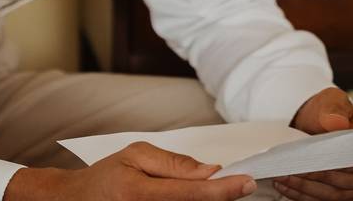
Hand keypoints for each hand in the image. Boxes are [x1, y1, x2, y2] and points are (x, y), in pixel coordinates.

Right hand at [3, 141, 256, 200]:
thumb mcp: (136, 156)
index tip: (247, 181)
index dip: (224, 189)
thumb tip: (210, 170)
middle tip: (234, 184)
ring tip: (209, 189)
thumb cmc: (105, 178)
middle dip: (217, 196)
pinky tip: (191, 197)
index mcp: (138, 192)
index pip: (192, 192)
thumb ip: (174, 164)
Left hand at [273, 87, 352, 200]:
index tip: (319, 157)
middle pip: (346, 182)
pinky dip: (301, 194)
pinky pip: (319, 200)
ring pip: (332, 195)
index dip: (342, 162)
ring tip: (285, 175)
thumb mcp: (332, 103)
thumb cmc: (329, 113)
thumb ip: (334, 111)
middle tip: (295, 166)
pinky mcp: (335, 195)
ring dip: (306, 187)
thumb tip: (337, 122)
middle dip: (318, 175)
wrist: (314, 120)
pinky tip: (286, 185)